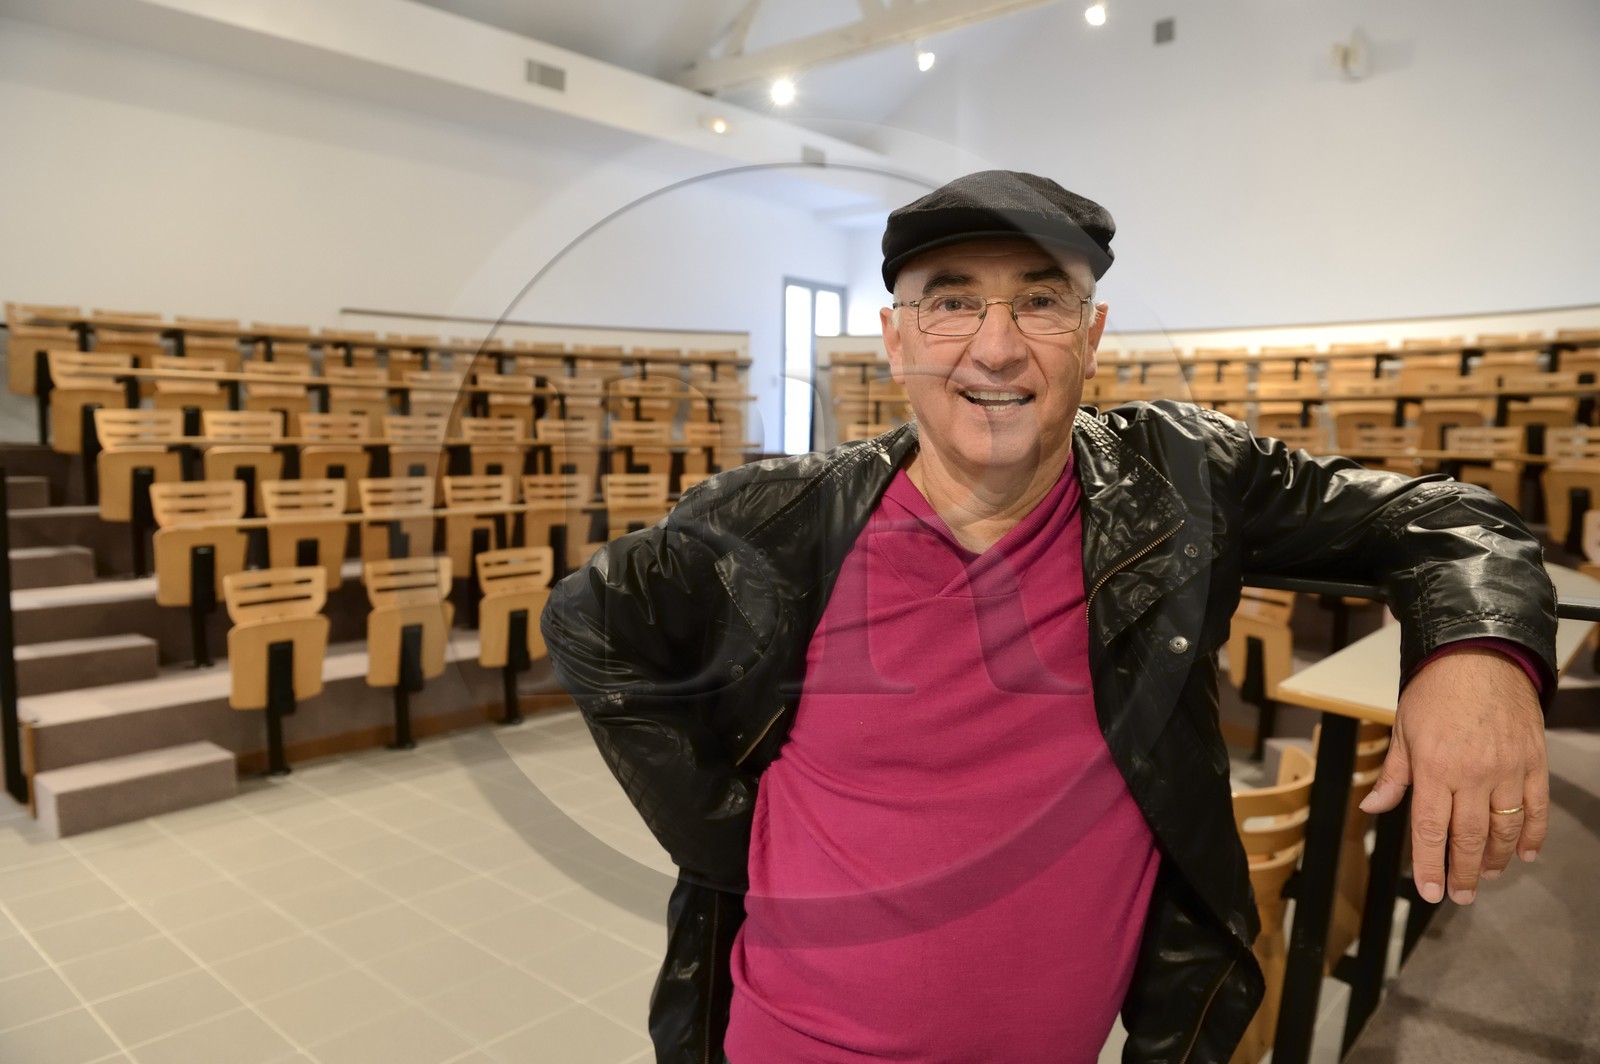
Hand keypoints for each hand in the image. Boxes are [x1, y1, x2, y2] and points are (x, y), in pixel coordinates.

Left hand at [1358, 646, 1546, 904]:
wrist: (1480, 656)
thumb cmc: (1434, 692)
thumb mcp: (1403, 730)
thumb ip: (1393, 775)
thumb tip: (1372, 808)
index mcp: (1434, 768)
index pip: (1428, 829)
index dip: (1429, 864)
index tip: (1429, 891)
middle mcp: (1472, 774)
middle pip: (1468, 838)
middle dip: (1463, 872)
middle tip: (1459, 896)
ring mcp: (1508, 770)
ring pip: (1504, 829)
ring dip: (1495, 858)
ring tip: (1485, 877)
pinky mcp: (1533, 763)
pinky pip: (1535, 809)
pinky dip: (1532, 835)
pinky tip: (1525, 854)